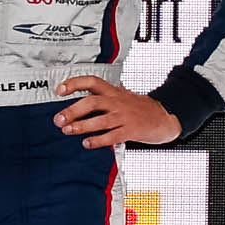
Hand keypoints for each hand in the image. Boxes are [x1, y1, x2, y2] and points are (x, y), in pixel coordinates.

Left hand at [55, 74, 182, 146]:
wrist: (165, 117)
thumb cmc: (140, 109)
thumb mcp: (122, 97)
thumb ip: (103, 99)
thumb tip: (77, 106)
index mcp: (114, 91)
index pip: (92, 81)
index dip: (74, 84)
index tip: (59, 90)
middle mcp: (117, 102)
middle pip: (93, 102)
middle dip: (73, 110)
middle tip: (59, 119)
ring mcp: (124, 116)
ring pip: (100, 120)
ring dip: (81, 126)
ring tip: (68, 130)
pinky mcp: (131, 130)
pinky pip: (112, 136)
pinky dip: (98, 140)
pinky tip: (87, 143)